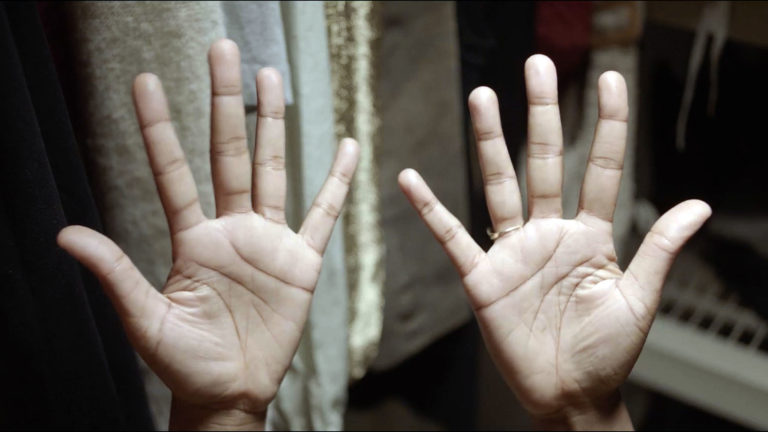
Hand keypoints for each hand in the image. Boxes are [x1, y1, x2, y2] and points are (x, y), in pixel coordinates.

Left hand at [57, 39, 359, 429]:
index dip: (160, 128)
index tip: (145, 82)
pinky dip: (336, 182)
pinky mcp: (302, 261)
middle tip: (221, 49)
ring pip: (272, 169)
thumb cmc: (185, 361)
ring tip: (271, 77)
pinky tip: (345, 146)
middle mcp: (231, 228)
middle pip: (228, 153)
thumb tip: (67, 233)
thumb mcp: (144, 320)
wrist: (230, 390)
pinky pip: (323, 214)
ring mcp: (269, 240)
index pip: (173, 172)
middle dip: (225, 101)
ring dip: (273, 124)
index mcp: (192, 239)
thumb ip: (116, 273)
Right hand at [399, 55, 710, 428]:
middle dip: (541, 113)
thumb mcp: (639, 301)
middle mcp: (549, 233)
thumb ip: (659, 249)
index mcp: (591, 236)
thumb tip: (698, 204)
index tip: (608, 79)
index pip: (599, 169)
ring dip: (489, 142)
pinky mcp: (483, 278)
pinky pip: (453, 237)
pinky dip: (432, 210)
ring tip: (483, 97)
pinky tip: (412, 180)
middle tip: (537, 65)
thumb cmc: (607, 353)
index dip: (607, 125)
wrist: (569, 396)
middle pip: (543, 161)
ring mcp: (513, 252)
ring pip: (498, 186)